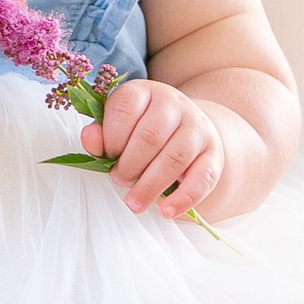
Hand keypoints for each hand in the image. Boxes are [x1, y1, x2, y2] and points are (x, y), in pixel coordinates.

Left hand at [96, 75, 227, 217]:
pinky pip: (202, 178)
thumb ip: (101, 133)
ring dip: (150, 185)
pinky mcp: (213, 153)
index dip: (111, 138)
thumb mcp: (120, 124)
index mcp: (144, 92)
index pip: (125, 108)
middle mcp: (174, 104)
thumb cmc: (144, 129)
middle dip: (129, 165)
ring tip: (133, 203)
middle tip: (118, 180)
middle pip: (150, 136)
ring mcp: (197, 127)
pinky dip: (183, 198)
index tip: (107, 157)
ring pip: (175, 158)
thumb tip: (90, 140)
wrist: (188, 127)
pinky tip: (166, 211)